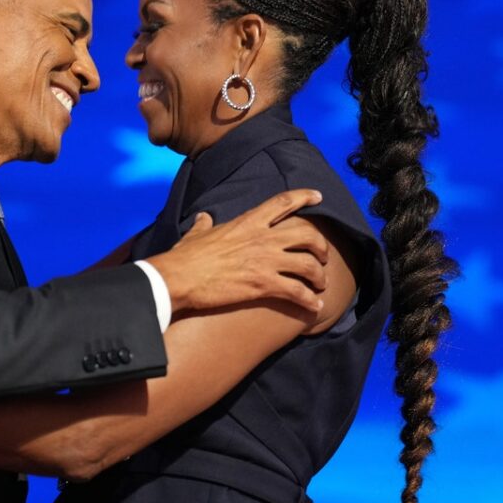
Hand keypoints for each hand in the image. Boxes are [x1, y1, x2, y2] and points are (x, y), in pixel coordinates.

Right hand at [147, 189, 329, 314]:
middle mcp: (263, 238)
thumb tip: (203, 217)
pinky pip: (298, 292)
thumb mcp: (197, 234)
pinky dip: (311, 300)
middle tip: (323, 256)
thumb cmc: (186, 256)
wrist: (179, 278)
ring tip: (321, 284)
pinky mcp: (264, 285)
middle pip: (307, 234)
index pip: (283, 202)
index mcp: (248, 222)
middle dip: (321, 245)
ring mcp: (266, 261)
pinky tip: (315, 306)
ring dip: (320, 275)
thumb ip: (204, 224)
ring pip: (309, 265)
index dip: (304, 196)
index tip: (318, 196)